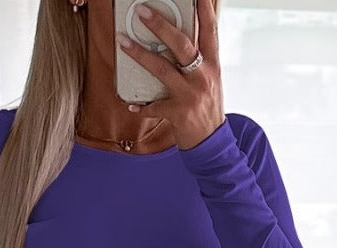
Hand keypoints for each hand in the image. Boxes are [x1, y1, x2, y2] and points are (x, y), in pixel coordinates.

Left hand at [117, 0, 223, 149]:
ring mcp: (191, 95)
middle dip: (160, 26)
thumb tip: (175, 41)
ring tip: (123, 43)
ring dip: (140, 55)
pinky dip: (142, 106)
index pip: (210, 31)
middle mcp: (203, 77)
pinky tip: (131, 104)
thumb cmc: (206, 109)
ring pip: (163, 69)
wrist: (213, 144)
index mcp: (212, 65)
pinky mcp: (179, 114)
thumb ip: (197, 62)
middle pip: (182, 45)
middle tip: (142, 12)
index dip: (204, 9)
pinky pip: (155, 106)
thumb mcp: (208, 81)